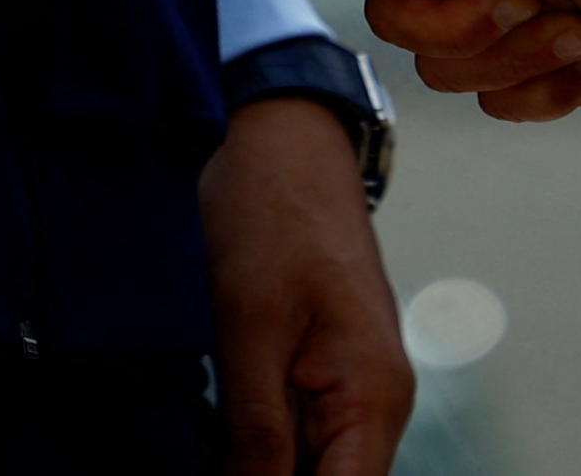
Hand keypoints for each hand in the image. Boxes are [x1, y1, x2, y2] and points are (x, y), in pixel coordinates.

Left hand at [199, 93, 411, 475]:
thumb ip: (257, 428)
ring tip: (206, 440)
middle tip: (207, 454)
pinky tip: (209, 433)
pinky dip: (251, 440)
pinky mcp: (319, 367)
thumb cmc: (272, 212)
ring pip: (305, 462)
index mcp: (373, 396)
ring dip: (253, 463)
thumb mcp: (251, 326)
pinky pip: (291, 430)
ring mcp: (348, 385)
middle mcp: (374, 401)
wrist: (283, 137)